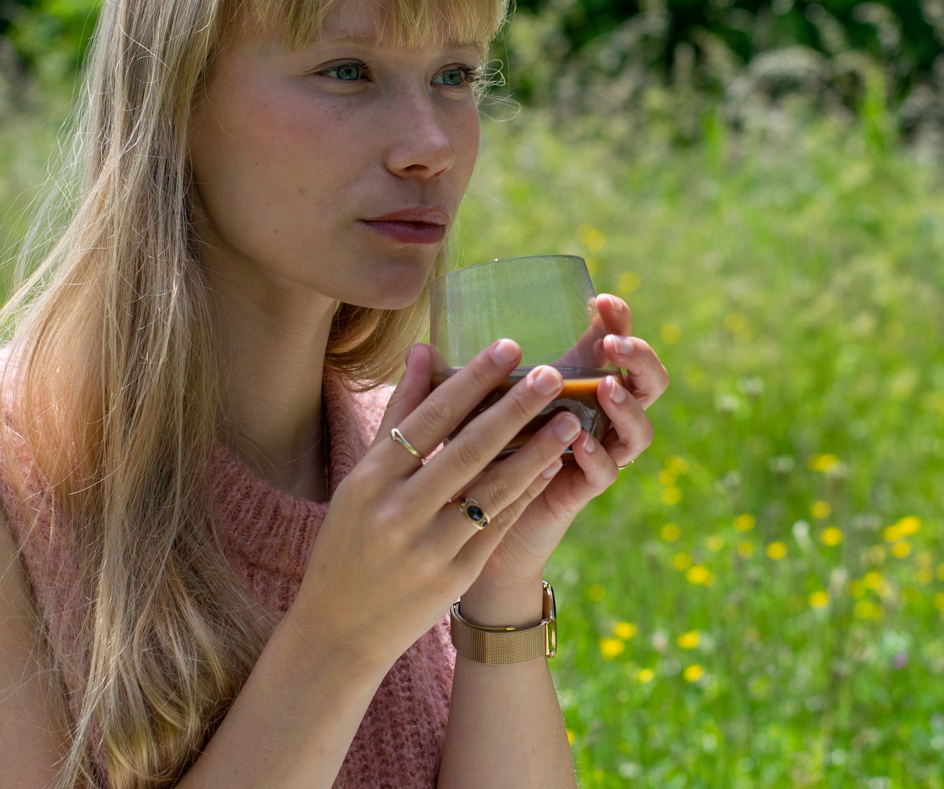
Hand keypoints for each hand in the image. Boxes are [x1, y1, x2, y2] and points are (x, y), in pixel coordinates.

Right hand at [289, 340, 591, 672]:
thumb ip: (400, 413)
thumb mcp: (363, 477)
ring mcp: (428, 549)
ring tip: (570, 418)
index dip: (472, 381)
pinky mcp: (455, 577)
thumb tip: (425, 349)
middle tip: (551, 374)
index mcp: (371, 480)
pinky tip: (553, 465)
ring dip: (535, 452)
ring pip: (491, 490)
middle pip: (465, 450)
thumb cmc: (351, 539)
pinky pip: (498, 526)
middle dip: (513, 409)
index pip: (430, 419)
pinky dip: (526, 493)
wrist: (338, 629)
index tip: (508, 348)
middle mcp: (398, 512)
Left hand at [468, 294, 669, 588]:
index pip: (615, 343)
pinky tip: (578, 439)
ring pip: (640, 429)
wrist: (472, 526)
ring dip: (626, 405)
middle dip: (640, 358)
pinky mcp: (582, 490)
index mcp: (577, 383)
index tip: (604, 299)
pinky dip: (596, 453)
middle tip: (617, 343)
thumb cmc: (472, 456)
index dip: (619, 320)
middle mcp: (596, 416)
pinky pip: (607, 471)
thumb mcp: (466, 409)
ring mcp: (595, 452)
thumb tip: (421, 346)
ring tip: (606, 387)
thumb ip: (456, 382)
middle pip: (648, 383)